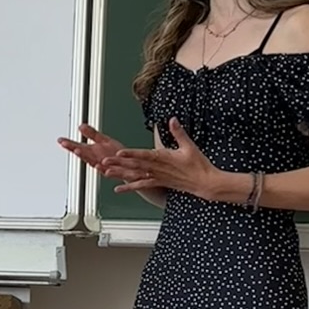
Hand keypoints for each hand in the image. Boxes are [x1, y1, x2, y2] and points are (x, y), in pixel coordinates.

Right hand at [57, 123, 126, 173]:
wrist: (132, 166)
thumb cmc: (118, 155)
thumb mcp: (104, 141)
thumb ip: (92, 134)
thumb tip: (81, 126)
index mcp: (94, 152)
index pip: (79, 147)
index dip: (69, 144)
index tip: (60, 140)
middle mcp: (97, 160)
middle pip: (83, 154)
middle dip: (74, 149)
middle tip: (65, 144)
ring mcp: (105, 166)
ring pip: (93, 162)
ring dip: (85, 157)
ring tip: (77, 150)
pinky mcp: (116, 172)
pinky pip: (109, 171)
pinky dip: (103, 169)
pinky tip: (98, 165)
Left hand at [101, 118, 226, 199]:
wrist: (204, 182)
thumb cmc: (198, 165)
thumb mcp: (189, 146)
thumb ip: (179, 132)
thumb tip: (172, 119)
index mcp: (164, 158)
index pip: (144, 155)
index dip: (131, 153)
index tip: (120, 152)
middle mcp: (157, 169)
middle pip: (135, 165)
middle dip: (119, 163)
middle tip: (104, 161)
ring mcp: (157, 177)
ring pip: (135, 175)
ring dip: (120, 174)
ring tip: (106, 172)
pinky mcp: (158, 183)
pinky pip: (141, 186)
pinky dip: (129, 187)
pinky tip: (118, 189)